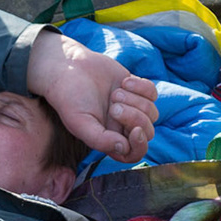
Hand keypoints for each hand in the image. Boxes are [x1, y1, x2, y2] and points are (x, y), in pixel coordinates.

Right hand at [27, 30, 157, 163]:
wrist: (68, 67)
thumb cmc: (69, 98)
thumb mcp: (79, 122)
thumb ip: (100, 140)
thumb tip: (124, 148)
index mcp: (109, 139)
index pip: (134, 153)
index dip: (140, 145)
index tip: (135, 130)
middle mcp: (122, 126)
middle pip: (147, 131)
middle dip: (135, 118)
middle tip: (113, 106)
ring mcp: (131, 107)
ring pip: (152, 112)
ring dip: (136, 100)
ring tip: (115, 92)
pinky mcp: (135, 89)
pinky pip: (152, 93)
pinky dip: (142, 87)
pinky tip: (124, 81)